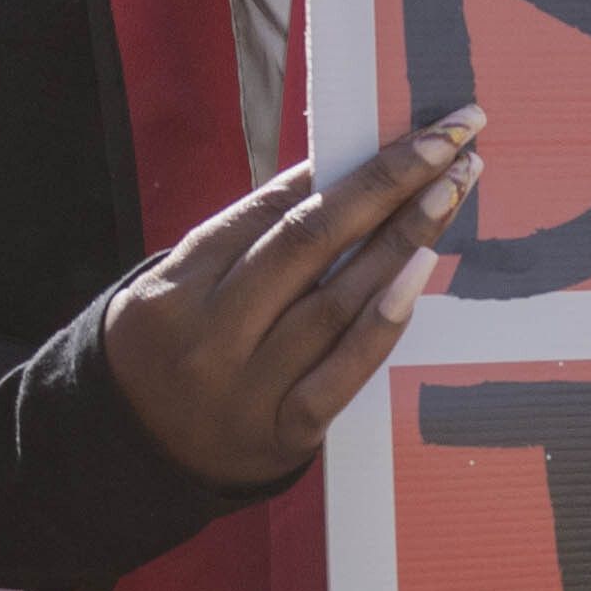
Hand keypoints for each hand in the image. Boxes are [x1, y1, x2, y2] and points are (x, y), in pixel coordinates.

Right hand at [102, 111, 484, 493]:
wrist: (138, 455)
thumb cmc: (176, 349)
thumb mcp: (182, 287)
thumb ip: (248, 236)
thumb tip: (342, 169)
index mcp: (175, 287)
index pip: (271, 210)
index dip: (345, 166)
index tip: (412, 135)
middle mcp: (208, 334)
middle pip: (308, 242)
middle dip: (386, 183)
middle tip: (451, 139)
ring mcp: (245, 388)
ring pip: (334, 300)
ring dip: (402, 237)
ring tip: (452, 188)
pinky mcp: (284, 435)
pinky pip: (343, 373)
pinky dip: (385, 320)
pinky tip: (424, 270)